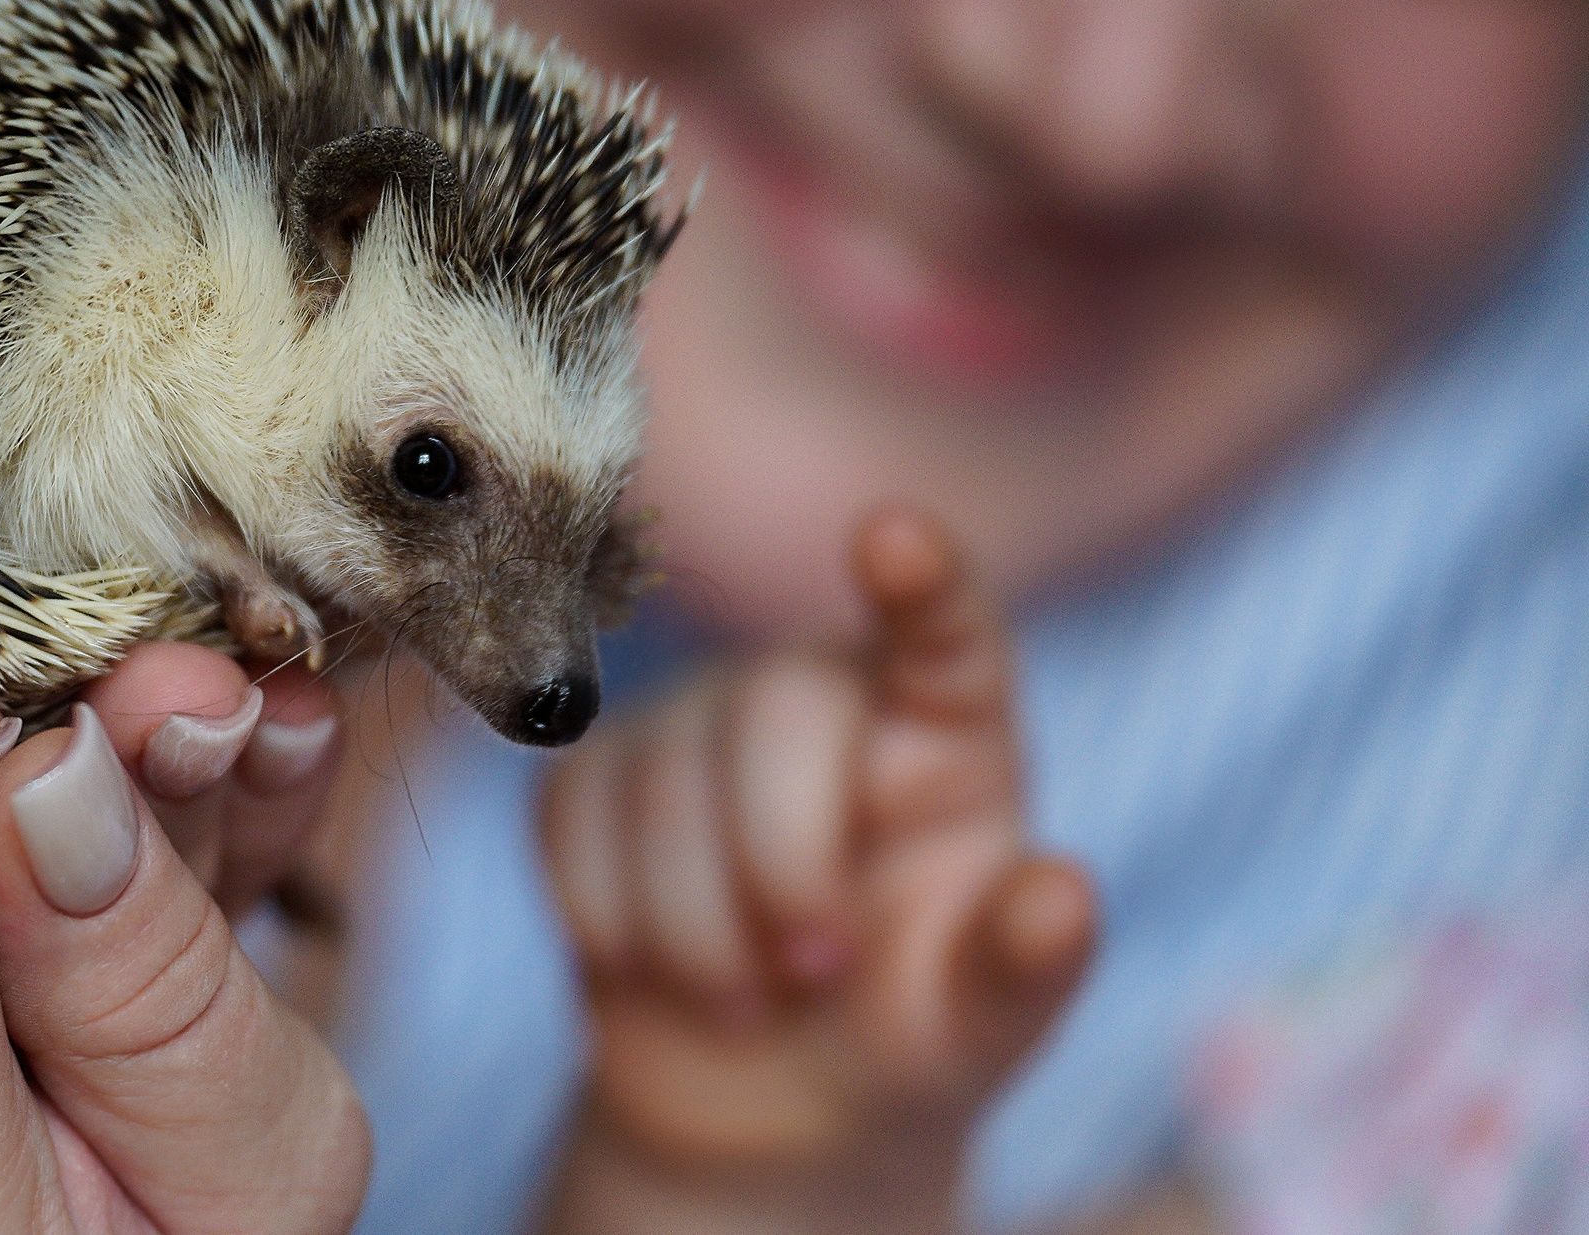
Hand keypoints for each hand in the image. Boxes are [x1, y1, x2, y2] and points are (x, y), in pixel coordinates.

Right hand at [535, 508, 1094, 1225]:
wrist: (764, 1101)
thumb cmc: (904, 1037)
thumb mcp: (979, 1025)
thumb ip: (1024, 963)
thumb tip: (1065, 894)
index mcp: (945, 731)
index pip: (945, 634)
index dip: (921, 582)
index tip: (892, 535)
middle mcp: (819, 694)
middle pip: (776, 713)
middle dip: (785, 865)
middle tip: (815, 975)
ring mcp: (697, 721)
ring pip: (662, 784)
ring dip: (697, 930)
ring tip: (745, 999)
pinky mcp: (595, 772)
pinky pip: (571, 821)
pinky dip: (611, 921)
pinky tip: (655, 966)